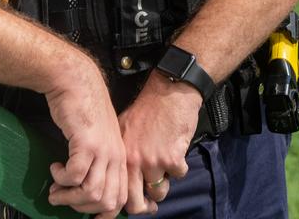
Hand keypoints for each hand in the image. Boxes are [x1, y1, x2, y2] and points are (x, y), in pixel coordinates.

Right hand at [45, 56, 126, 218]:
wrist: (75, 80)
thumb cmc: (83, 107)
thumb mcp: (98, 136)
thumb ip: (98, 160)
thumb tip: (84, 189)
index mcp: (120, 156)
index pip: (119, 199)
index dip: (101, 213)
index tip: (83, 212)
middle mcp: (115, 155)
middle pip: (105, 201)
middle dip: (81, 207)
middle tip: (62, 197)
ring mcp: (102, 150)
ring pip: (90, 193)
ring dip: (68, 196)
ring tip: (55, 188)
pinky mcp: (86, 143)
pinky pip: (75, 175)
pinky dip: (61, 178)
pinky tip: (55, 167)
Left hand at [118, 71, 201, 214]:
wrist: (170, 91)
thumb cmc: (149, 107)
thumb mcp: (124, 126)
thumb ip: (123, 151)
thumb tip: (118, 176)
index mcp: (121, 153)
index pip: (118, 191)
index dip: (125, 203)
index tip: (135, 203)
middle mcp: (134, 160)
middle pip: (135, 204)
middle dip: (146, 207)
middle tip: (151, 203)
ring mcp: (153, 161)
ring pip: (159, 193)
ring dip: (164, 184)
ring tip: (165, 167)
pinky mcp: (172, 158)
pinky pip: (178, 176)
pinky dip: (180, 166)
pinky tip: (176, 149)